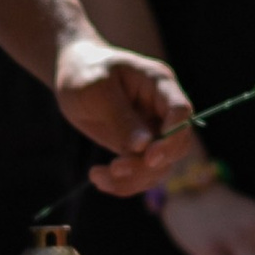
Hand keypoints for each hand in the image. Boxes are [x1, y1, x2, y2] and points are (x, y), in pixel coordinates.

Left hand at [54, 34, 193, 196]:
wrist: (73, 73)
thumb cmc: (85, 71)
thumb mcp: (97, 88)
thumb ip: (120, 116)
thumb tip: (143, 146)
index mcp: (159, 83)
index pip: (181, 111)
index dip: (173, 136)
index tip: (149, 156)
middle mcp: (162, 109)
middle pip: (176, 145)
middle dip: (149, 165)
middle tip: (116, 168)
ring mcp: (153, 129)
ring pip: (161, 166)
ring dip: (133, 179)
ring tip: (97, 175)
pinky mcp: (139, 147)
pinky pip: (142, 173)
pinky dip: (123, 183)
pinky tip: (97, 177)